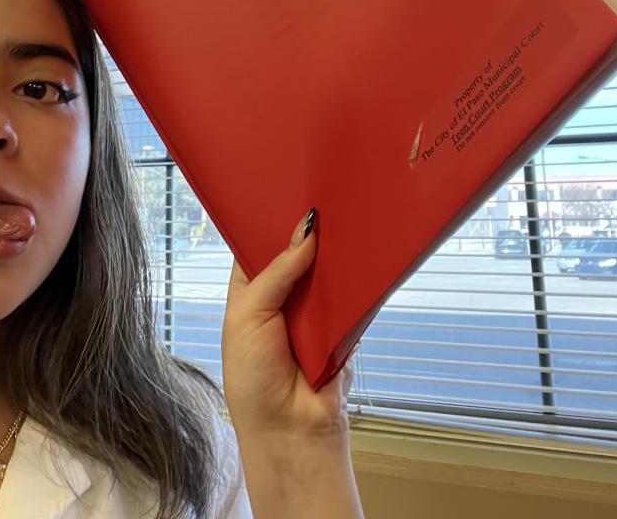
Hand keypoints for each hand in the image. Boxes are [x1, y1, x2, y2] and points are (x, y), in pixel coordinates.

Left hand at [221, 209, 364, 518]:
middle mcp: (282, 296)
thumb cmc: (253, 375)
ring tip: (349, 208)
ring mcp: (314, 311)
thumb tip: (307, 229)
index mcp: (249, 290)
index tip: (288, 185)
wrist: (290, 430)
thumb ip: (277, 271)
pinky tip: (367, 247)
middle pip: (299, 252)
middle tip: (326, 190)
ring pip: (328, 270)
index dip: (271, 220)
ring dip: (336, 250)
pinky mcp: (344, 325)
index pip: (259, 244)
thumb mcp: (248, 315)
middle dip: (310, 230)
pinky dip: (359, 277)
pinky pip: (353, 294)